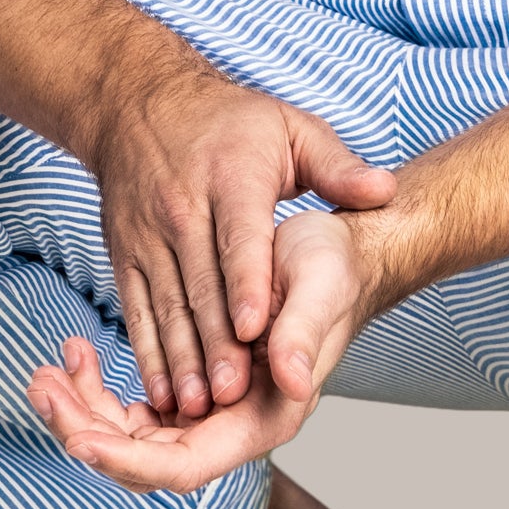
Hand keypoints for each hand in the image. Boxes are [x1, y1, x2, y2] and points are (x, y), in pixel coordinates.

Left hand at [28, 209, 379, 490]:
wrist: (336, 251)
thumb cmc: (333, 269)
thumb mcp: (321, 290)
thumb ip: (304, 337)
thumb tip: (292, 379)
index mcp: (262, 418)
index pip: (183, 466)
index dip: (128, 460)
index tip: (79, 439)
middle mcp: (231, 424)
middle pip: (143, 458)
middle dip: (85, 430)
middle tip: (40, 385)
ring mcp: (209, 407)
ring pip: (129, 435)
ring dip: (82, 409)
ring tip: (46, 368)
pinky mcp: (193, 381)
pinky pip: (134, 405)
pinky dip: (99, 384)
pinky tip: (79, 346)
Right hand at [84, 61, 392, 420]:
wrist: (138, 100)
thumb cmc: (229, 121)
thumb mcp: (289, 127)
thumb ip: (336, 166)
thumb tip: (383, 191)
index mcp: (231, 177)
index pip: (241, 238)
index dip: (248, 285)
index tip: (257, 331)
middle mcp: (183, 208)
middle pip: (201, 284)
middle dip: (216, 344)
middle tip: (232, 397)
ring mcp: (149, 233)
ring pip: (166, 304)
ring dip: (180, 359)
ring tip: (196, 407)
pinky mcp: (125, 252)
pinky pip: (136, 308)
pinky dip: (148, 351)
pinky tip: (162, 392)